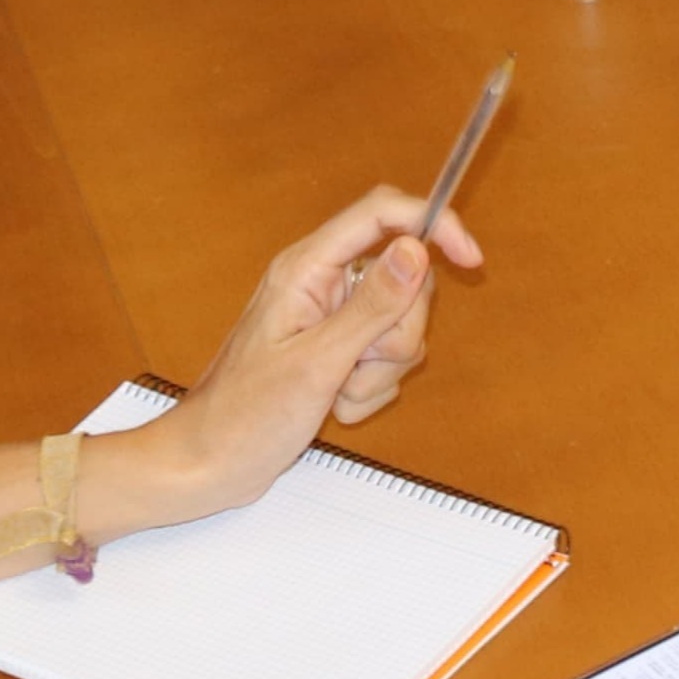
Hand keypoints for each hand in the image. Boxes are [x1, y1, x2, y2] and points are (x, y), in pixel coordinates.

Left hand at [126, 187, 490, 524]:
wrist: (209, 465)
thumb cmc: (243, 415)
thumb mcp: (317, 362)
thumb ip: (371, 306)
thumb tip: (416, 251)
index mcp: (307, 268)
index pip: (381, 214)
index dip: (432, 223)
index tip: (469, 258)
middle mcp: (322, 284)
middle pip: (402, 277)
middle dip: (397, 331)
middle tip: (359, 363)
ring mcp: (330, 319)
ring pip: (399, 324)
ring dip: (380, 369)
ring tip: (337, 391)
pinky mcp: (337, 351)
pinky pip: (386, 358)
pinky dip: (370, 388)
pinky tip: (334, 405)